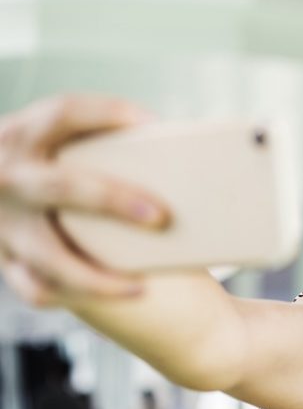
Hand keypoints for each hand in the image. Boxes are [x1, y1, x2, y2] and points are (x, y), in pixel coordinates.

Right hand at [0, 95, 169, 305]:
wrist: (0, 197)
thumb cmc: (57, 168)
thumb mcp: (57, 146)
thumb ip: (96, 145)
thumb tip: (178, 150)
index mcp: (22, 135)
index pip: (62, 113)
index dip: (107, 113)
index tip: (153, 124)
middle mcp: (6, 177)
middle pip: (59, 185)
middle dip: (111, 200)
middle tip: (161, 217)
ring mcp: (2, 224)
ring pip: (48, 254)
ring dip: (96, 275)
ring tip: (142, 285)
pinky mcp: (6, 261)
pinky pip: (39, 288)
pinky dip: (80, 295)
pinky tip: (123, 293)